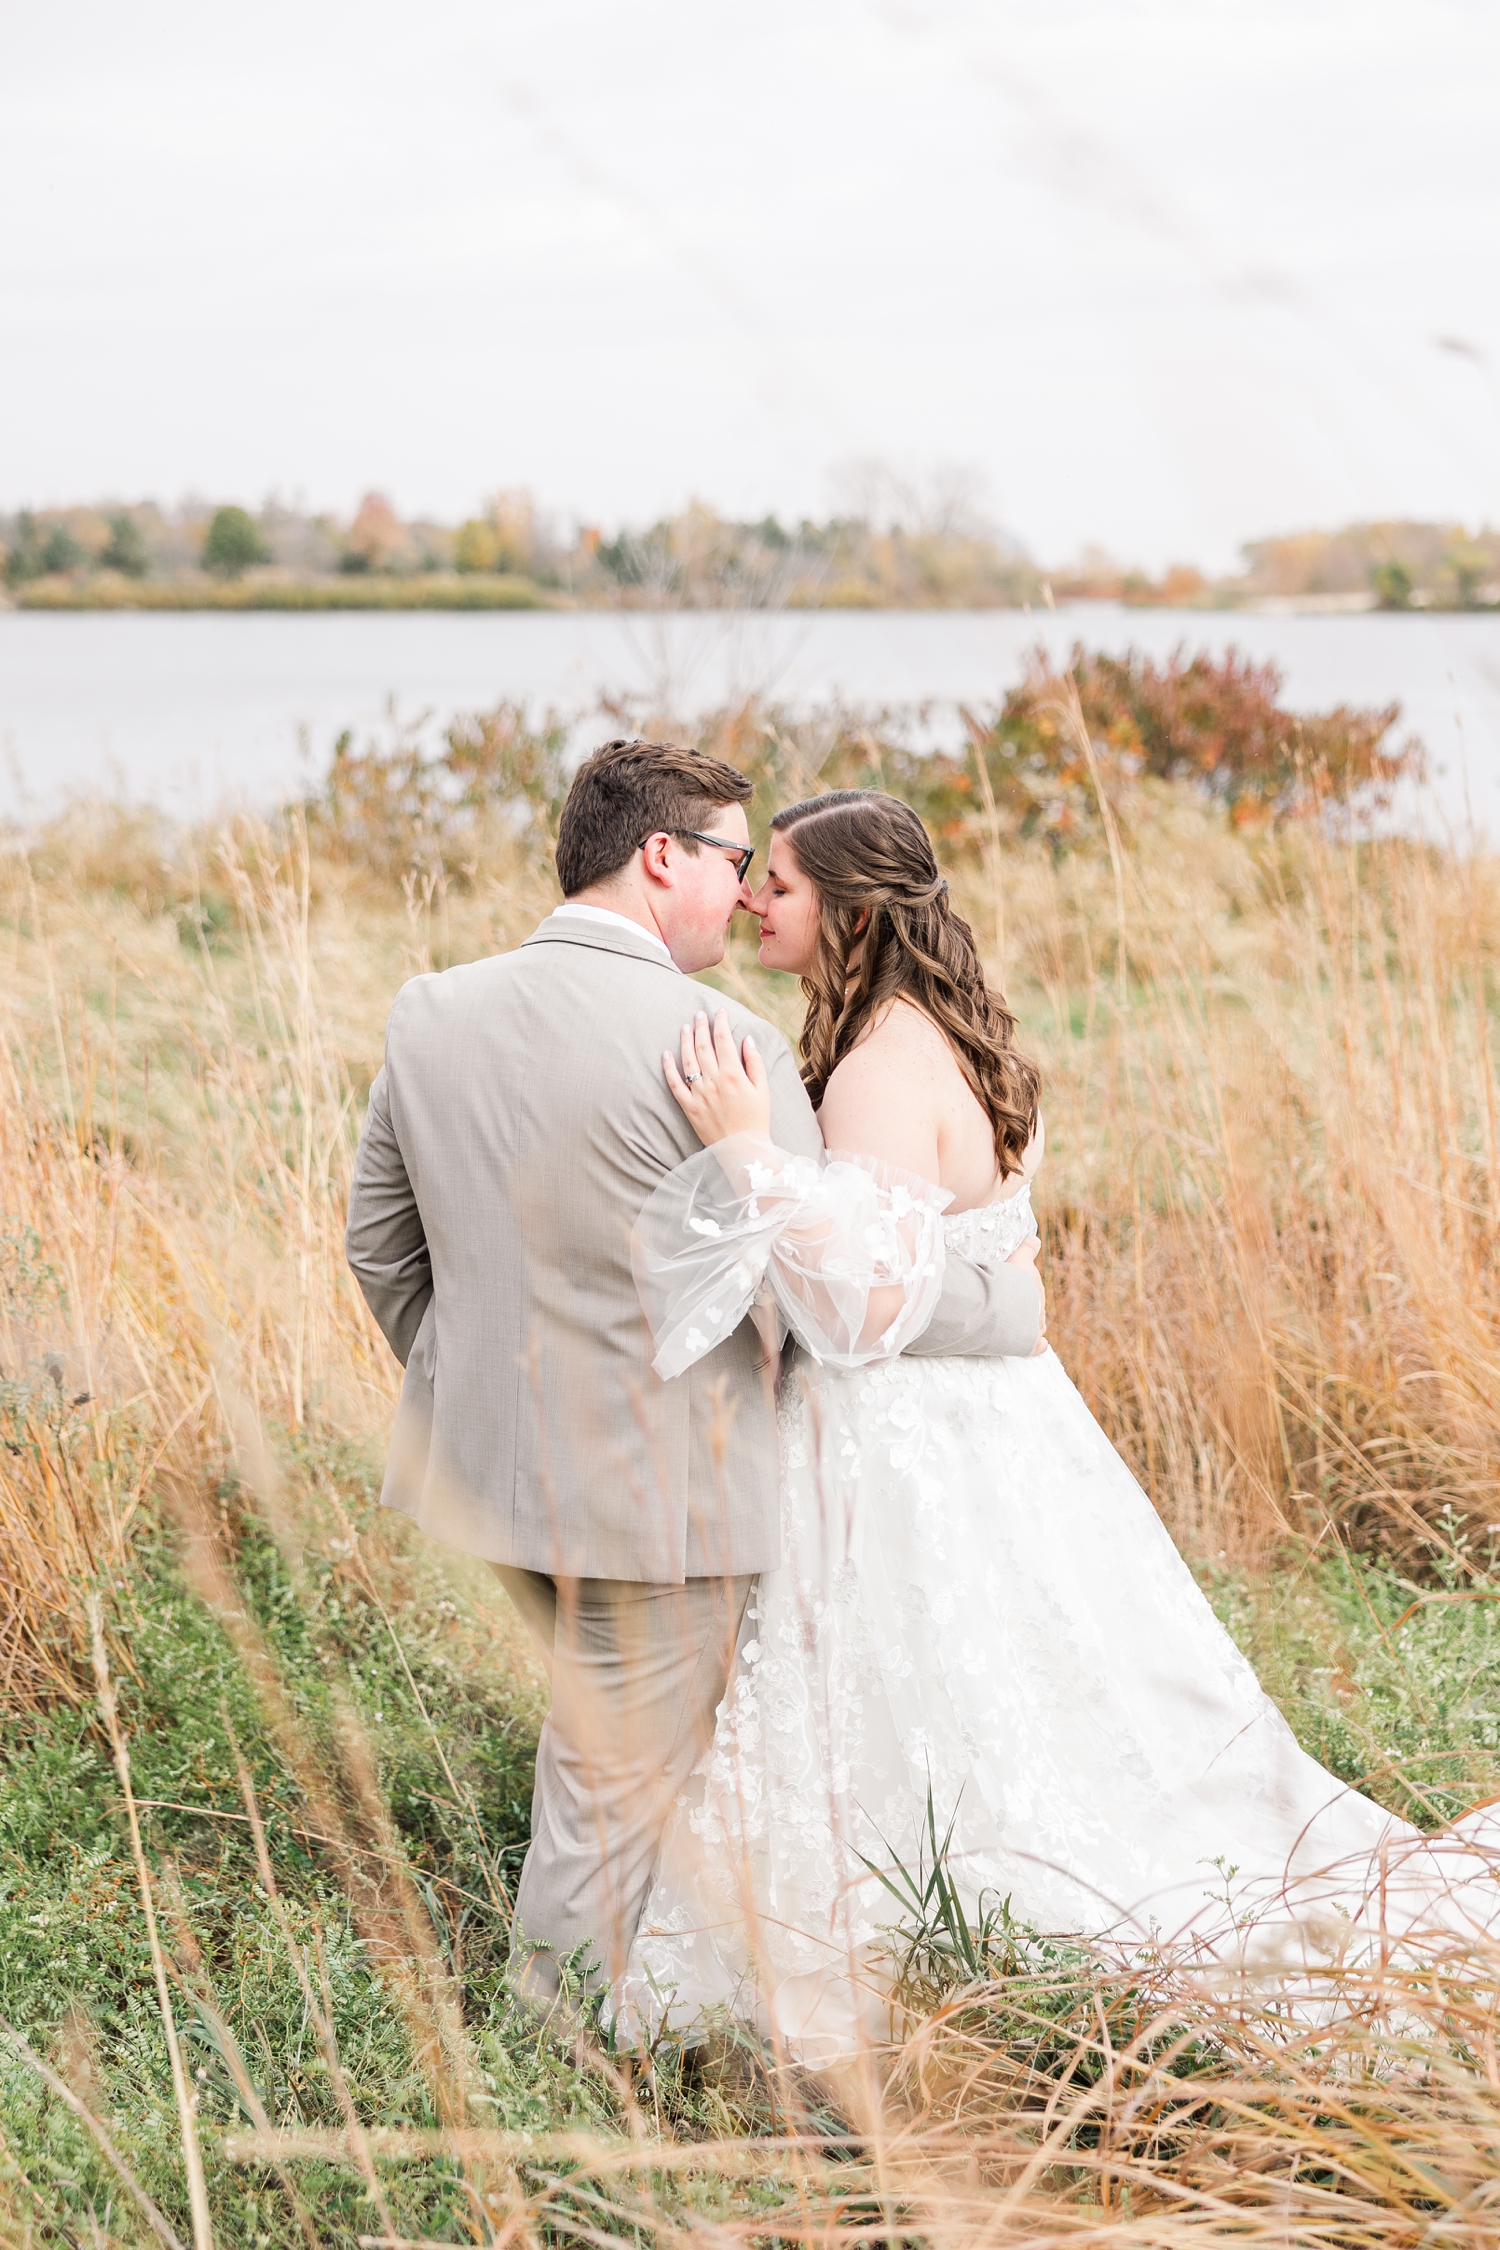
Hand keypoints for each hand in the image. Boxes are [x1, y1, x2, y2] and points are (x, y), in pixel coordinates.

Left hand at [663, 1008, 771, 1146]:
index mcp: (734, 1074)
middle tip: (699, 1014)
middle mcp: (714, 1081)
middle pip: (704, 1046)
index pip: (724, 1040)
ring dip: (685, 1041)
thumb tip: (747, 1039)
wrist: (744, 1150)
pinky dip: (668, 1068)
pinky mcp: (689, 1108)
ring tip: (684, 1028)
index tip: (719, 1012)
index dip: (720, 1023)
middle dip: (701, 1027)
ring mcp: (699, 1094)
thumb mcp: (763, 1089)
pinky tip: (666, 1054)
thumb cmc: (757, 1119)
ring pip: (688, 1061)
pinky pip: (675, 1085)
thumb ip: (755, 1062)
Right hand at [1007, 1234, 1048, 1354]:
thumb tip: (1036, 1239)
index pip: (1034, 1287)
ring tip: (1022, 1324)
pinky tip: (1042, 1346)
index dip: (1027, 1287)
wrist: (1007, 1303)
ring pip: (1037, 1324)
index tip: (1022, 1287)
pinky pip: (1037, 1345)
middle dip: (1029, 1306)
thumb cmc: (1010, 1280)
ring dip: (1032, 1324)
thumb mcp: (1018, 1259)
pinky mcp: (1029, 1343)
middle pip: (1036, 1306)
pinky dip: (1039, 1345)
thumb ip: (1027, 1250)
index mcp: (1035, 1288)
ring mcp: (1035, 1325)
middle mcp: (1039, 1306)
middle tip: (1016, 1306)